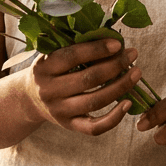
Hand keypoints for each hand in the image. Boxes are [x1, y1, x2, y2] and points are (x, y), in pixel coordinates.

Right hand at [25, 39, 140, 135]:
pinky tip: (128, 103)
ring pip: (94, 101)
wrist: (29, 99)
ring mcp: (59, 111)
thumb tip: (111, 37)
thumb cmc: (50, 70)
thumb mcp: (52, 54)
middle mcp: (50, 91)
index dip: (96, 50)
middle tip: (132, 55)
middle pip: (88, 79)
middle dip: (115, 66)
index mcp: (44, 68)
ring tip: (136, 73)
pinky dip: (114, 118)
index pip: (72, 57)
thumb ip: (75, 45)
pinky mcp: (69, 126)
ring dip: (120, 87)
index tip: (118, 44)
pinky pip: (94, 128)